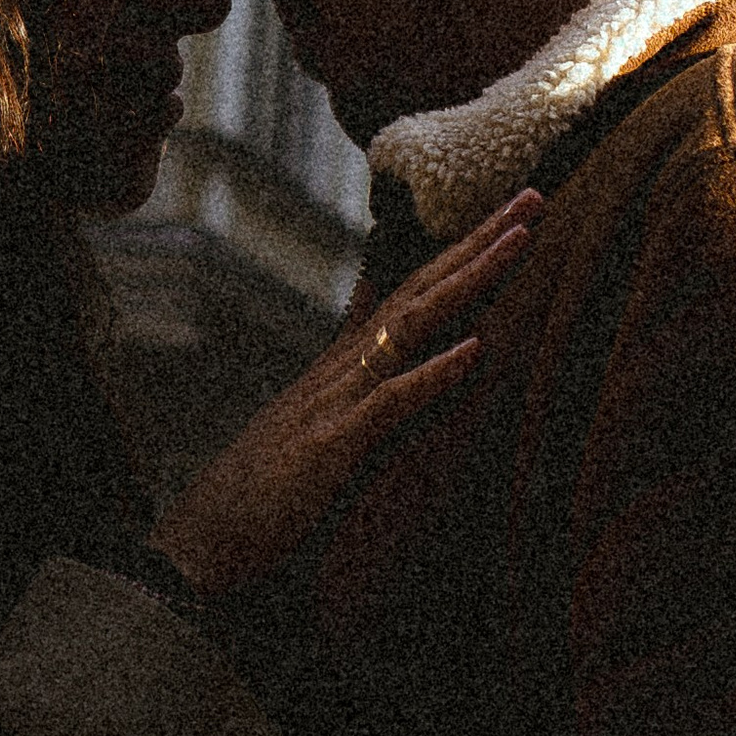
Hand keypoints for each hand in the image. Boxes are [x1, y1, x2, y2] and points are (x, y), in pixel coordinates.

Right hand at [151, 192, 541, 598]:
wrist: (202, 539)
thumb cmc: (258, 486)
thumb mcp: (311, 406)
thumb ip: (346, 350)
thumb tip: (372, 295)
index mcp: (346, 362)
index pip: (413, 289)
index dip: (462, 249)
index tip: (511, 213)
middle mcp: (344, 368)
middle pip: (420, 288)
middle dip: (478, 242)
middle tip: (533, 196)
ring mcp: (337, 401)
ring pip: (411, 325)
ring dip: (467, 281)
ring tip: (517, 241)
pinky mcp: (333, 446)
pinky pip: (391, 403)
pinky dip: (432, 374)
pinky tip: (474, 351)